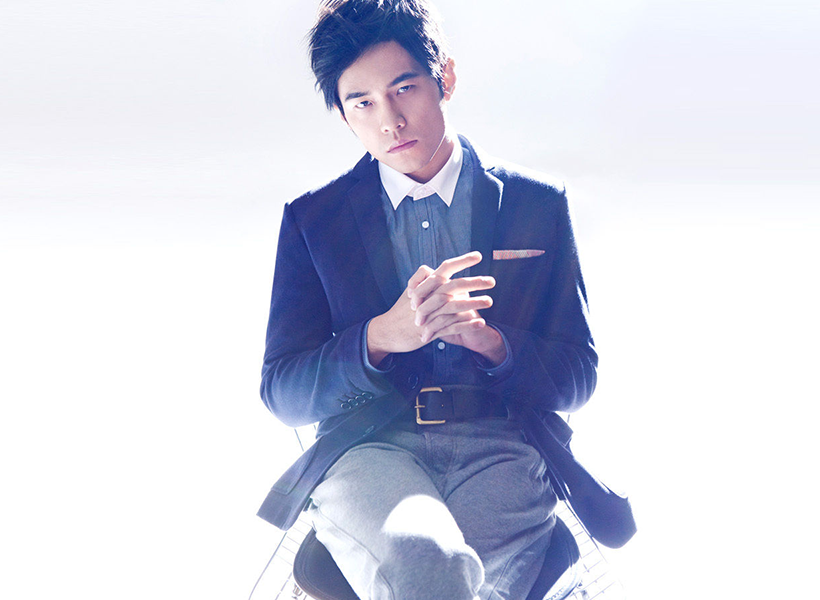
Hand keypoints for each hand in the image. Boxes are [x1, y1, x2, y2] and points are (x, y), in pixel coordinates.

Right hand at [366, 252, 502, 365]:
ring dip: (473, 303)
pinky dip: (466, 325)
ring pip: (453, 306)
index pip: (444, 268)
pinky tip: (480, 322)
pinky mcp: (429, 331)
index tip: (478, 256)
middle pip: (453, 286)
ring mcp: (428, 314)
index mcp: (425, 286)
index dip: (461, 261)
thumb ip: (427, 282)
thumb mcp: (412, 292)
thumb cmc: (401, 311)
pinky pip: (451, 327)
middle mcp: (427, 298)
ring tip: (490, 301)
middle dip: (474, 282)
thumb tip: (440, 272)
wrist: (387, 332)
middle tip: (492, 281)